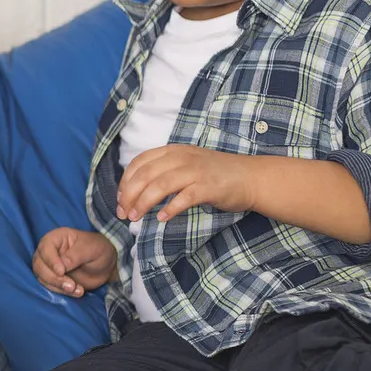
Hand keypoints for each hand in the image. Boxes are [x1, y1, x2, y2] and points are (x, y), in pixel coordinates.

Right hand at [32, 227, 117, 297]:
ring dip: (57, 286)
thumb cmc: (98, 250)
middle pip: (39, 265)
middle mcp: (49, 251)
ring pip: (42, 277)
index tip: (62, 271)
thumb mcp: (91, 249)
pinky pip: (50, 286)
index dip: (51, 261)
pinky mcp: (53, 278)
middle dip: (53, 278)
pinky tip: (76, 292)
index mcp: (56, 238)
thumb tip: (62, 267)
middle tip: (71, 286)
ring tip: (77, 290)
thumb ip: (76, 256)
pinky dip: (61, 291)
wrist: (105, 265)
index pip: (45, 248)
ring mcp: (49, 265)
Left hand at [117, 145, 257, 223]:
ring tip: (135, 217)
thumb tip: (134, 192)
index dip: (125, 182)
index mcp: (172, 151)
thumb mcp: (184, 165)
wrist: (250, 177)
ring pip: (160, 185)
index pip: (139, 163)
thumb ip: (162, 172)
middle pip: (145, 175)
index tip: (119, 200)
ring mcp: (196, 171)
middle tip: (123, 214)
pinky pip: (185, 197)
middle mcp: (182, 158)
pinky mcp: (209, 187)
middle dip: (129, 195)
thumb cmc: (213, 175)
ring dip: (143, 203)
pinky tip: (162, 218)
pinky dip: (170, 208)